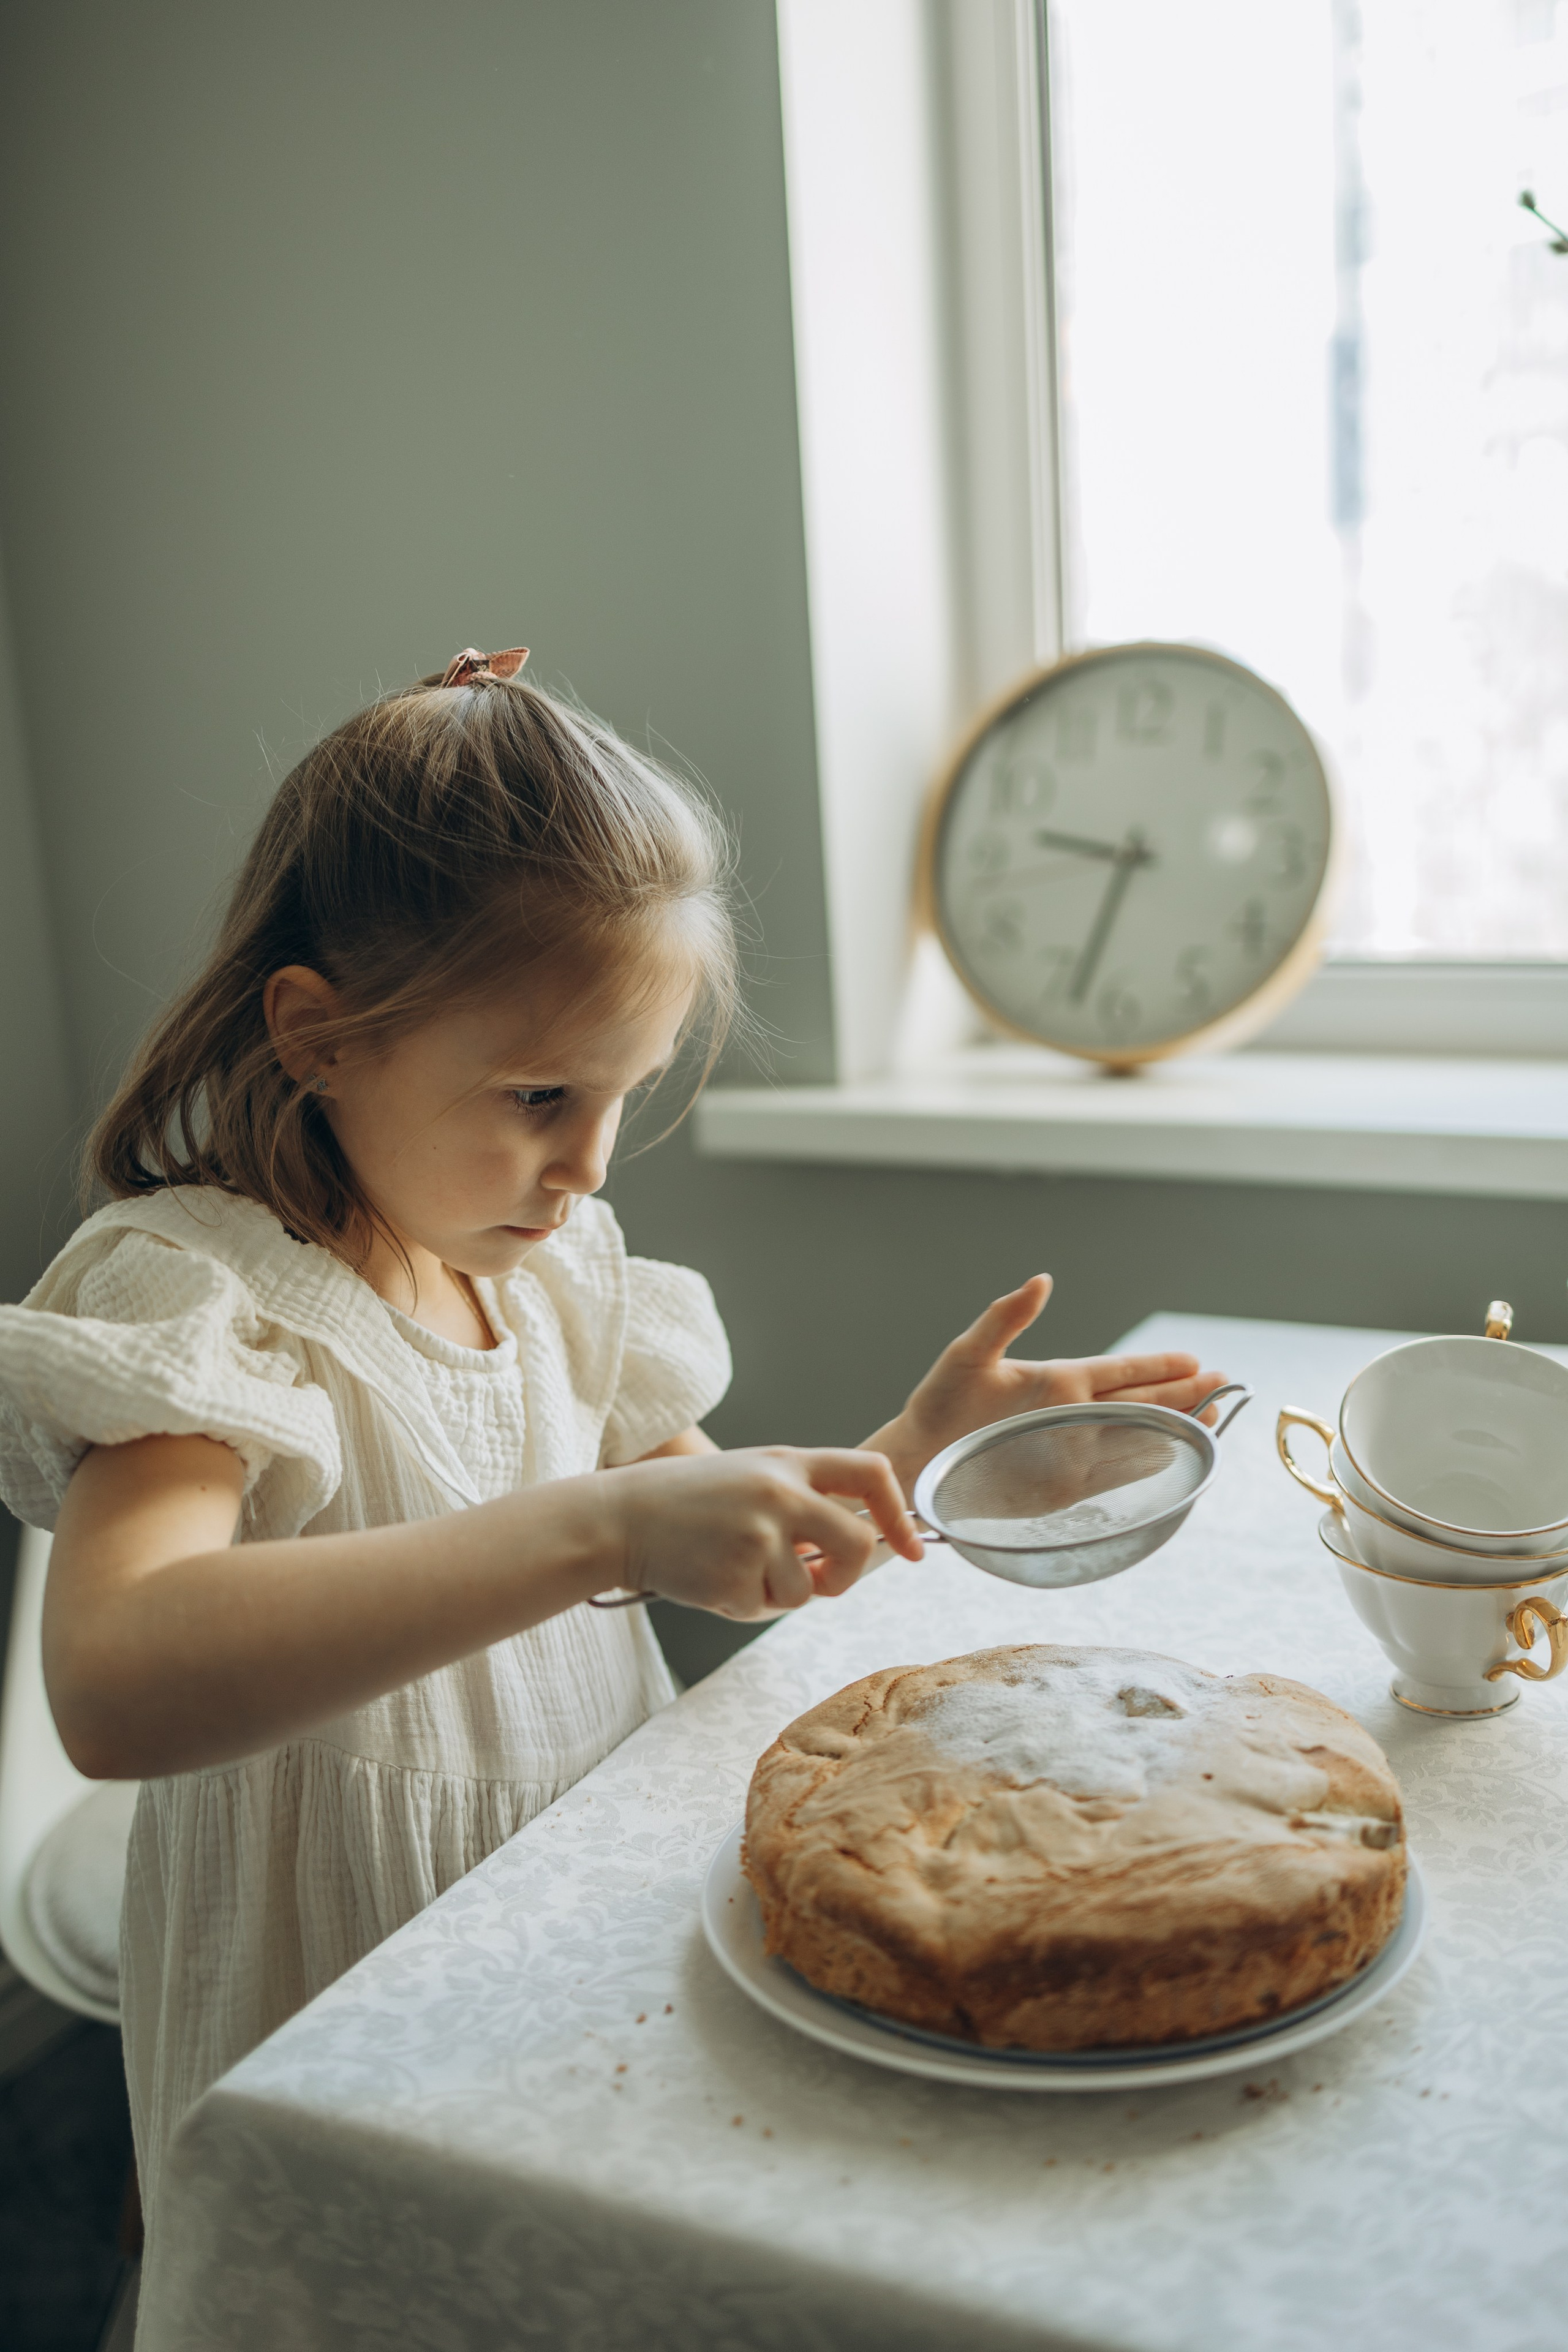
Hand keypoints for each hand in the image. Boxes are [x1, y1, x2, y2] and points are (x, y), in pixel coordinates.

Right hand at [603, 1446, 922, 1619]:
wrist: (621, 1518)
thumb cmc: (689, 1501)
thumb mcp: (752, 1476)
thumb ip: (803, 1501)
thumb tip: (855, 1547)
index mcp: (789, 1463)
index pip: (870, 1474)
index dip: (898, 1514)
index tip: (912, 1548)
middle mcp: (781, 1495)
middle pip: (856, 1545)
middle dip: (844, 1576)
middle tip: (818, 1581)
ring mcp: (759, 1537)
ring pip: (806, 1590)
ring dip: (778, 1592)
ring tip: (734, 1565)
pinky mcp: (735, 1577)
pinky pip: (765, 1609)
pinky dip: (744, 1604)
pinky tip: (713, 1577)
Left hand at [864, 1275, 1225, 1495]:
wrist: (917, 1461)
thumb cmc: (937, 1405)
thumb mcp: (969, 1353)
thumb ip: (1006, 1318)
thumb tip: (1042, 1280)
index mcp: (1056, 1381)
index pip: (1119, 1372)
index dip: (1156, 1366)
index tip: (1194, 1359)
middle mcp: (1071, 1416)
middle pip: (1139, 1403)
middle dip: (1181, 1395)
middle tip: (1224, 1384)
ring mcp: (1071, 1451)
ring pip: (1135, 1437)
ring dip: (1174, 1430)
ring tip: (1213, 1419)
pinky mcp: (1063, 1487)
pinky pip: (1114, 1475)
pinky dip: (1146, 1467)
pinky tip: (1173, 1460)